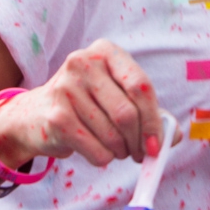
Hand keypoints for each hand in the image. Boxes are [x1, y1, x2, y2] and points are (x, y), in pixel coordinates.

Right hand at [0, 39, 172, 167]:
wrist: (36, 113)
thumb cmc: (88, 104)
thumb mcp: (117, 96)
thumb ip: (149, 112)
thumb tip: (172, 135)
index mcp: (106, 51)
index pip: (140, 85)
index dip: (154, 120)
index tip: (158, 145)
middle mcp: (83, 63)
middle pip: (127, 113)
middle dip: (139, 141)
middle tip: (141, 154)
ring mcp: (65, 88)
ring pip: (112, 136)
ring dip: (121, 151)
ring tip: (117, 149)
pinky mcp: (55, 116)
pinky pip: (96, 150)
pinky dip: (104, 159)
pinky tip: (97, 150)